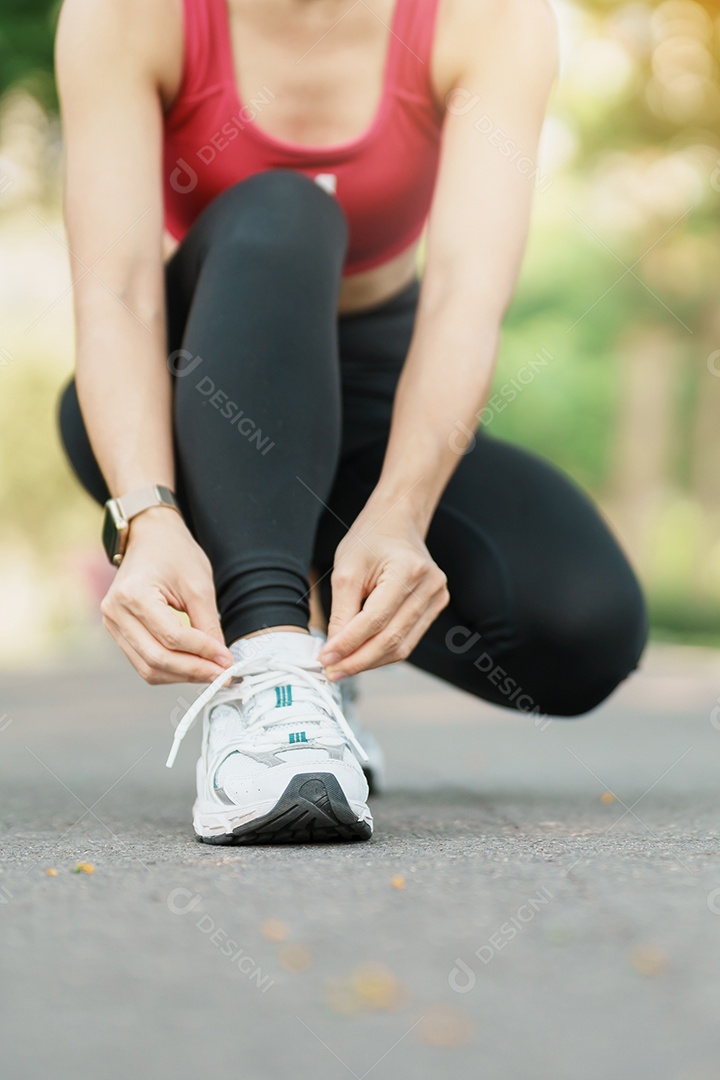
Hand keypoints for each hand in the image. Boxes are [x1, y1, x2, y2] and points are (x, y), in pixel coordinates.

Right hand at [100, 508, 233, 683]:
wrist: (151, 536)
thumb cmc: (174, 553)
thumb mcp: (199, 585)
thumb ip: (209, 625)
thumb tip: (221, 660)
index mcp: (133, 594)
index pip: (172, 637)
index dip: (203, 653)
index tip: (228, 661)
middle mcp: (115, 612)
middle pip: (156, 658)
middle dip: (193, 671)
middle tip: (223, 675)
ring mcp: (112, 624)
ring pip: (148, 667)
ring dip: (182, 675)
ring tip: (211, 673)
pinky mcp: (118, 632)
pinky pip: (143, 661)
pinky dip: (169, 669)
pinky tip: (193, 666)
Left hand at [319, 505, 449, 678]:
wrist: (397, 522)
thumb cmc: (370, 539)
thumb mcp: (346, 570)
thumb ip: (342, 612)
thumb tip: (334, 650)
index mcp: (408, 570)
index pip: (375, 620)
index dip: (348, 644)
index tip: (325, 659)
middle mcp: (430, 586)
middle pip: (391, 639)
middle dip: (358, 660)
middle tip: (331, 672)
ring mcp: (438, 598)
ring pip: (402, 646)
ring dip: (370, 662)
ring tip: (343, 668)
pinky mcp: (435, 607)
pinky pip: (408, 640)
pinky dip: (383, 652)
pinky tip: (362, 655)